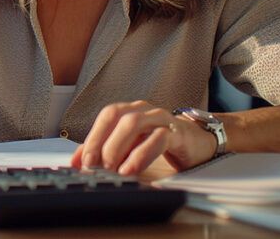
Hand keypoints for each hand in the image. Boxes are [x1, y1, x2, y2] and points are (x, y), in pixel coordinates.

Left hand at [70, 100, 217, 174]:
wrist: (200, 142)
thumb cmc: (162, 143)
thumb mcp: (131, 147)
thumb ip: (106, 150)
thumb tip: (78, 161)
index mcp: (129, 110)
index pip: (105, 117)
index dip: (91, 138)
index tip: (81, 161)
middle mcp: (143, 110)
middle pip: (114, 116)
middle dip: (100, 142)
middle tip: (94, 166)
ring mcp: (160, 118)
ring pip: (133, 124)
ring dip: (118, 147)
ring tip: (111, 169)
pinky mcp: (177, 132)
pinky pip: (157, 139)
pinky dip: (141, 155)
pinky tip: (131, 169)